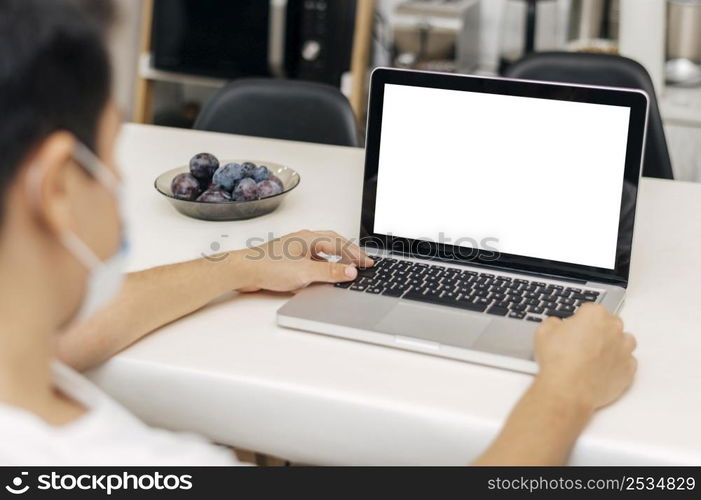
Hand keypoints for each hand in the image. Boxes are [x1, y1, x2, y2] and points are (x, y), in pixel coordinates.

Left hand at [235, 230, 373, 291]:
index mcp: (309, 238)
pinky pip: (313, 260)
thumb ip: (329, 272)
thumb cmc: (267, 266)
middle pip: (333, 243)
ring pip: (323, 251)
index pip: (340, 243)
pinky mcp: (289, 260)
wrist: (243, 271)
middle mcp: (303, 241)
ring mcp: (296, 250)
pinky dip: (324, 265)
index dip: (356, 254)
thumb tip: (350, 271)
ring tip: (348, 267)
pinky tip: (325, 274)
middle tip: (363, 262)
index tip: (368, 262)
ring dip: (337, 258)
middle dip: (349, 253)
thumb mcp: (305, 272)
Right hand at [534, 303, 636, 410]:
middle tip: (582, 342)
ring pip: (624, 341)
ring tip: (596, 355)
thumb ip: (555, 322)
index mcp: (595, 315)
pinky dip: (618, 364)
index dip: (579, 318)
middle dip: (598, 330)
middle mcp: (614, 329)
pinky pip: (628, 362)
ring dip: (613, 344)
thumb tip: (558, 325)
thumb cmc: (557, 361)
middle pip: (610, 323)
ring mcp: (624, 350)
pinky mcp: (628, 370)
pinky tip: (603, 368)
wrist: (567, 390)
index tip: (573, 327)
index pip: (590, 309)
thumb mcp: (544, 331)